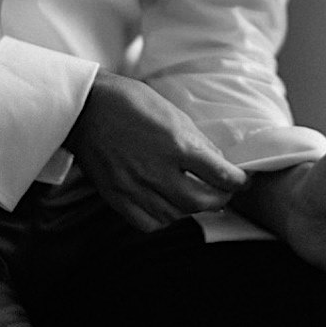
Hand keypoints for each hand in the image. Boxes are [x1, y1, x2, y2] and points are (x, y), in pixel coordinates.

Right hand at [64, 70, 248, 230]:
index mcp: (176, 145)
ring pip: (176, 216)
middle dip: (219, 199)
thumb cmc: (130, 102)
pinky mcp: (117, 197)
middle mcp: (157, 171)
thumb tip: (218, 163)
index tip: (240, 180)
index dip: (237, 181)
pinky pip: (148, 223)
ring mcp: (135, 187)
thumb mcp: (172, 112)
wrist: (85, 108)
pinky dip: (163, 219)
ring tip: (192, 195)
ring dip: (191, 209)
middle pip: (201, 203)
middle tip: (222, 192)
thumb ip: (196, 142)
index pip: (220, 175)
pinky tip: (165, 204)